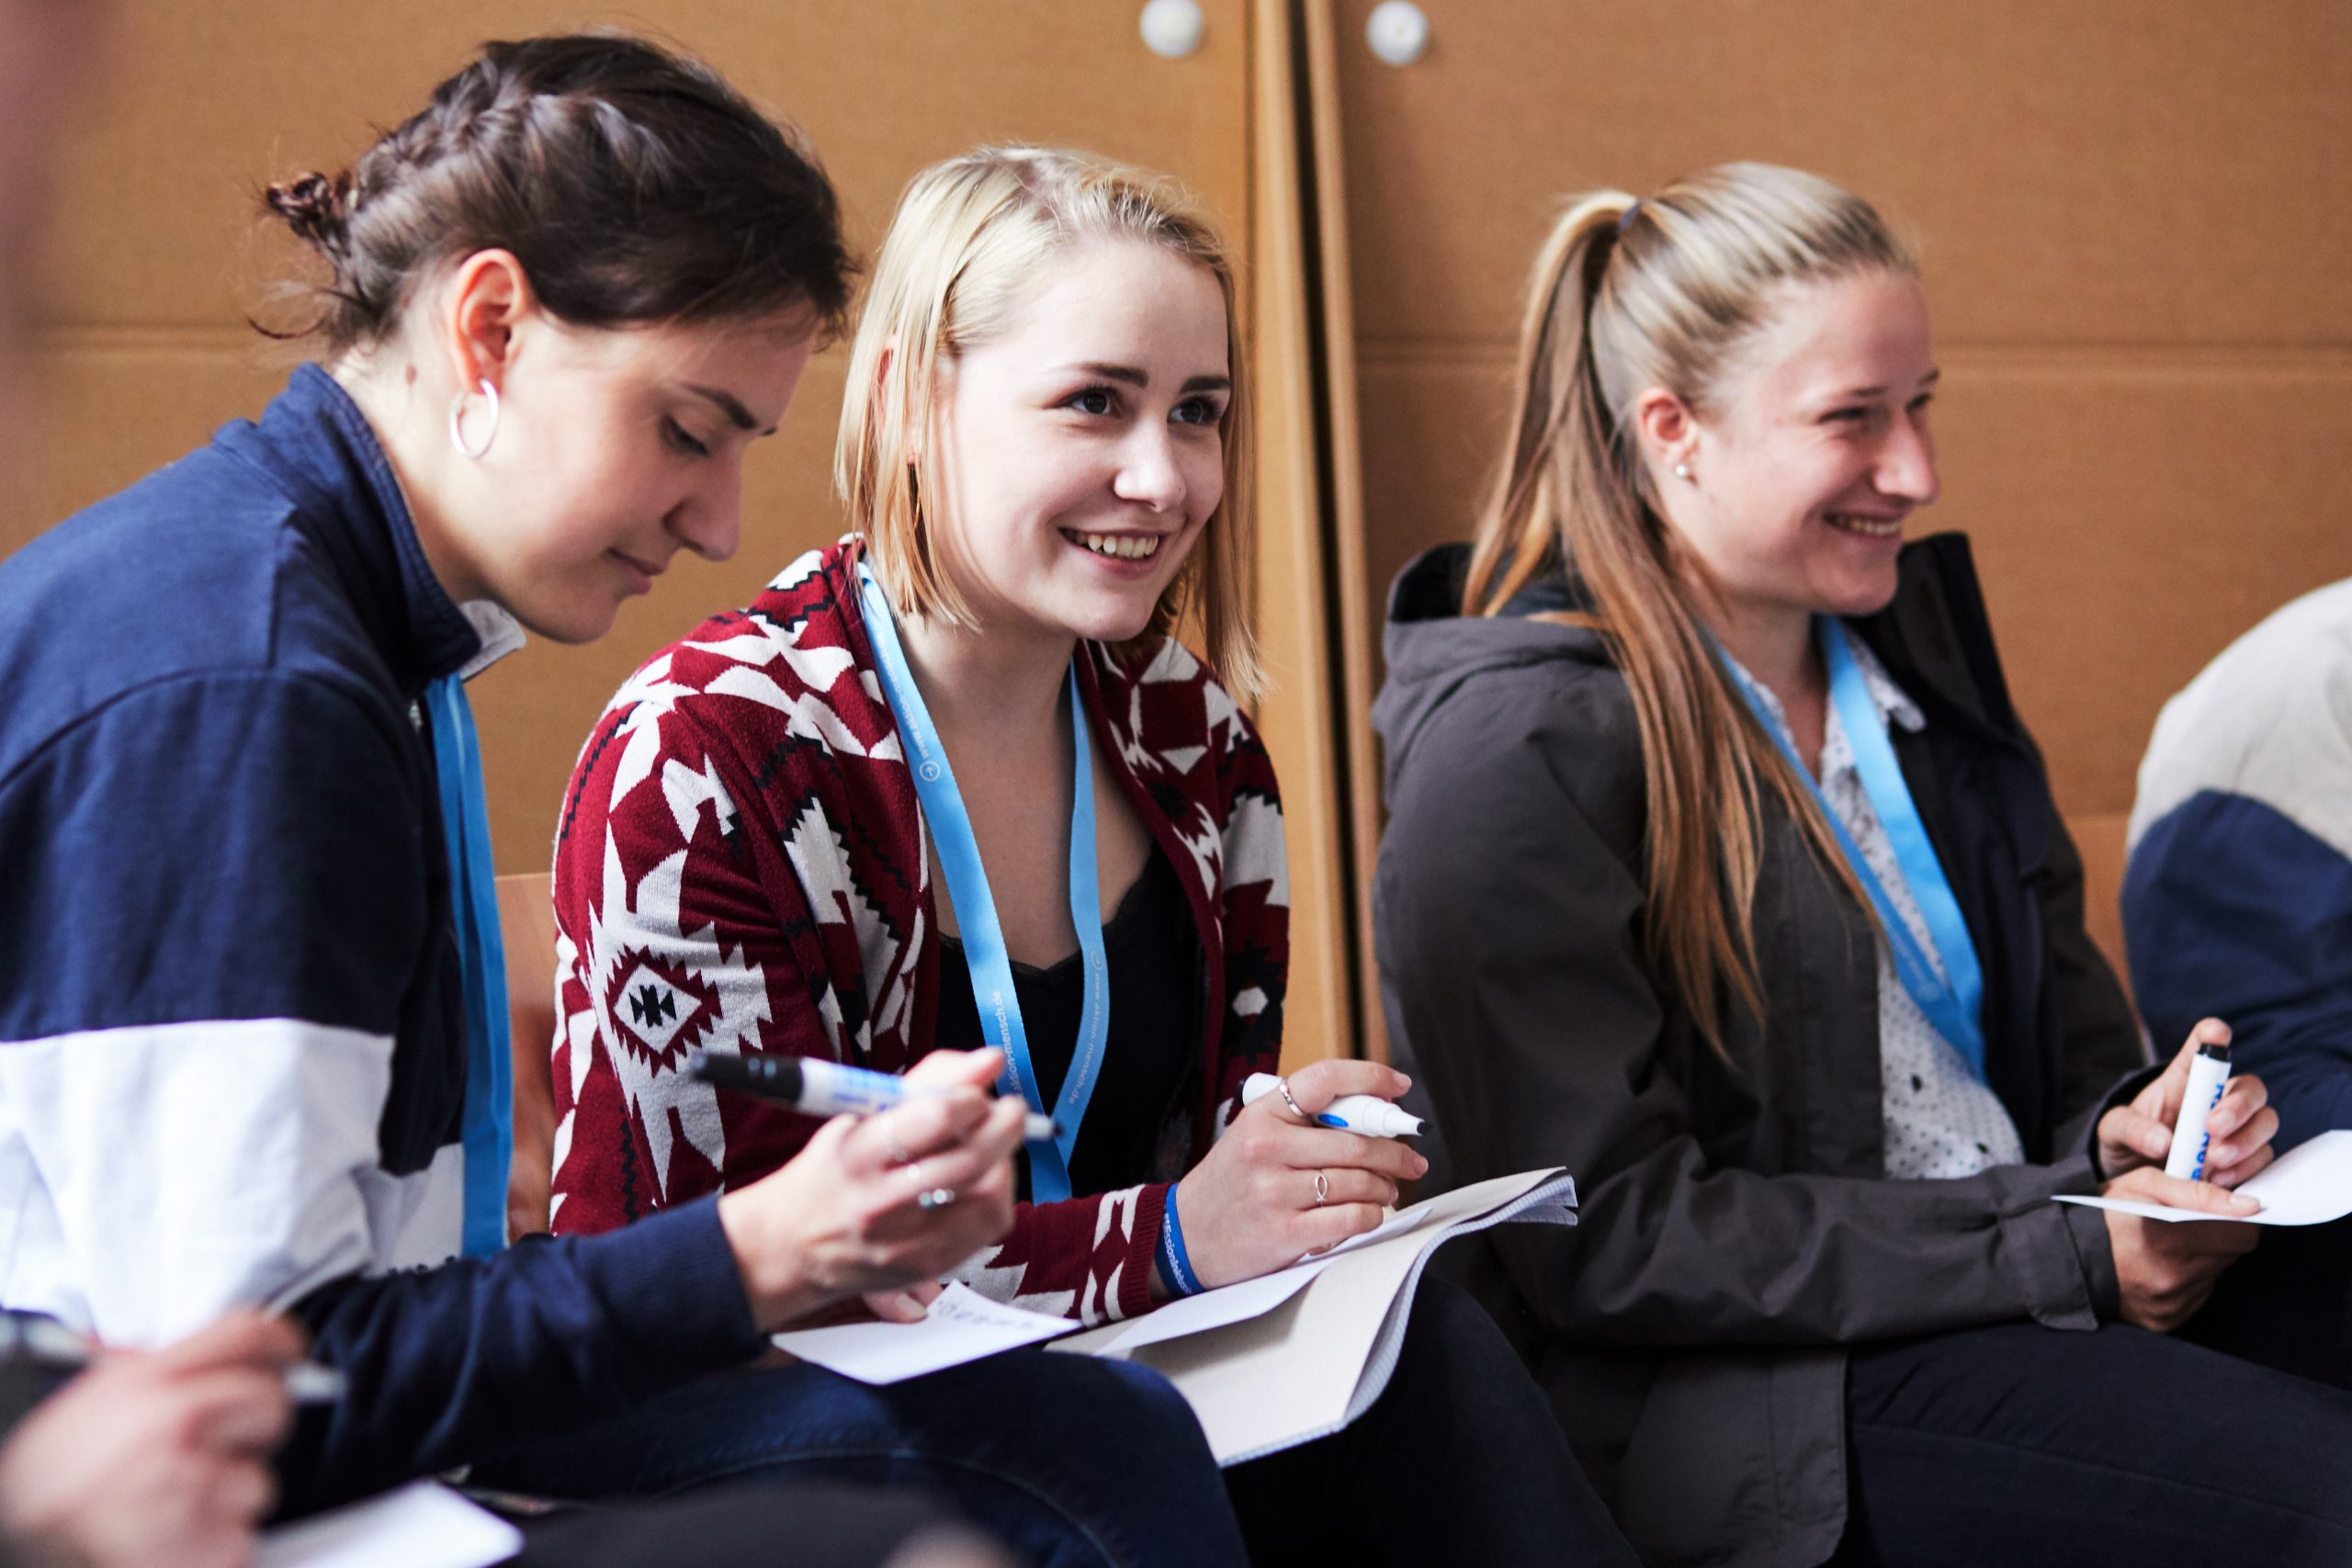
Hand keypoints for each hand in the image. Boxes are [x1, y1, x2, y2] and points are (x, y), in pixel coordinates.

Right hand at [0, 1311, 302, 1567]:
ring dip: (226, 1499)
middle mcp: (174, 1426)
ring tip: (167, 1508)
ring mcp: (193, 1488)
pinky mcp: (209, 1548)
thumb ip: (144, 1370)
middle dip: (249, 1429)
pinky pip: (242, 1537)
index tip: (287, 1356)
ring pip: (259, 1481)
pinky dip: (213, 1547)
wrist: (14, 1548)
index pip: (248, 1334)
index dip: (278, 1342)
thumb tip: (195, 1351)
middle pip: (272, 1405)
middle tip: (206, 1449)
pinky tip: (168, 1543)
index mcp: (145, 1385)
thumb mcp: (82, 1404)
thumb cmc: (39, 1486)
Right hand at [718, 1049, 1025, 1329]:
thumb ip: (926, 1083)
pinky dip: (998, 1194)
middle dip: (1004, 1125)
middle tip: (1008, 1110)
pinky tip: (983, 1180)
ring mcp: (906, 1244)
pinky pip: (988, 1227)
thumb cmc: (833, 1169)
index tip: (975, 1092)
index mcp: (858, 1154)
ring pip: (989, 1196)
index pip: (934, 1119)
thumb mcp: (858, 1115)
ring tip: (992, 1145)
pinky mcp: (928, 1268)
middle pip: (970, 1160)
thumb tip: (991, 1059)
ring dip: (1004, 1160)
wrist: (791, 1246)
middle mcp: (880, 1203)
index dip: (970, 1097)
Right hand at [1173, 1060, 1428, 1289]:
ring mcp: (1275, 1191)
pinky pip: (1352, 1218)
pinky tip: (1368, 1212)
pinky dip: (1371, 1215)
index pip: (1323, 1080)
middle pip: (1355, 1141)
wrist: (1186, 1236)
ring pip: (1359, 1181)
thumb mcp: (1253, 1136)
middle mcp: (1267, 1148)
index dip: (1370, 1078)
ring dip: (1386, 1187)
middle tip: (1410, 1159)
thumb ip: (1302, 1124)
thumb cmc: (1231, 1183)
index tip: (1398, 1087)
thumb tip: (1372, 1119)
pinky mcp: (1286, 1232)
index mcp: (1261, 1115)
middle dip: (1395, 1151)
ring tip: (1387, 1190)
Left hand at [2096, 1019, 2276, 1187]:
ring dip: (2245, 1141)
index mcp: (2183, 1080)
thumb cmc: (2128, 1143)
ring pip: (2265, 1122)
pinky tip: (2219, 1179)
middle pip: (2250, 1088)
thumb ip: (2132, 1129)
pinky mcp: (2245, 1159)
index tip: (2216, 1033)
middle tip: (2212, 1127)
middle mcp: (2217, 1100)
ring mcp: (2237, 1130)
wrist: (2136, 1180)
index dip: (2212, 1035)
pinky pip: (2263, 1158)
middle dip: (2238, 1106)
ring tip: (2214, 1159)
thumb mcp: (2114, 1131)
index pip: (2202, 1048)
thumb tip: (2163, 1142)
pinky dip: (2246, 1167)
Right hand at [2102, 1165, 2261, 1332]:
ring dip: (2200, 1260)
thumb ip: (2198, 1192)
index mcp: (2166, 1238)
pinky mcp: (2166, 1320)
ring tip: (2166, 1247)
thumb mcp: (2144, 1184)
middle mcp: (2171, 1277)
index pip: (2242, 1235)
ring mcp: (2169, 1303)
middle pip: (2231, 1256)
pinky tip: (2159, 1268)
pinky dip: (2186, 1281)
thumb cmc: (2103, 1213)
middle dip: (2216, 1238)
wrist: (2065, 1256)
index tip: (2221, 1213)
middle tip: (2184, 1227)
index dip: (2236, 1220)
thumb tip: (2248, 1206)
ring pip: (2214, 1276)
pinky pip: (2196, 1297)